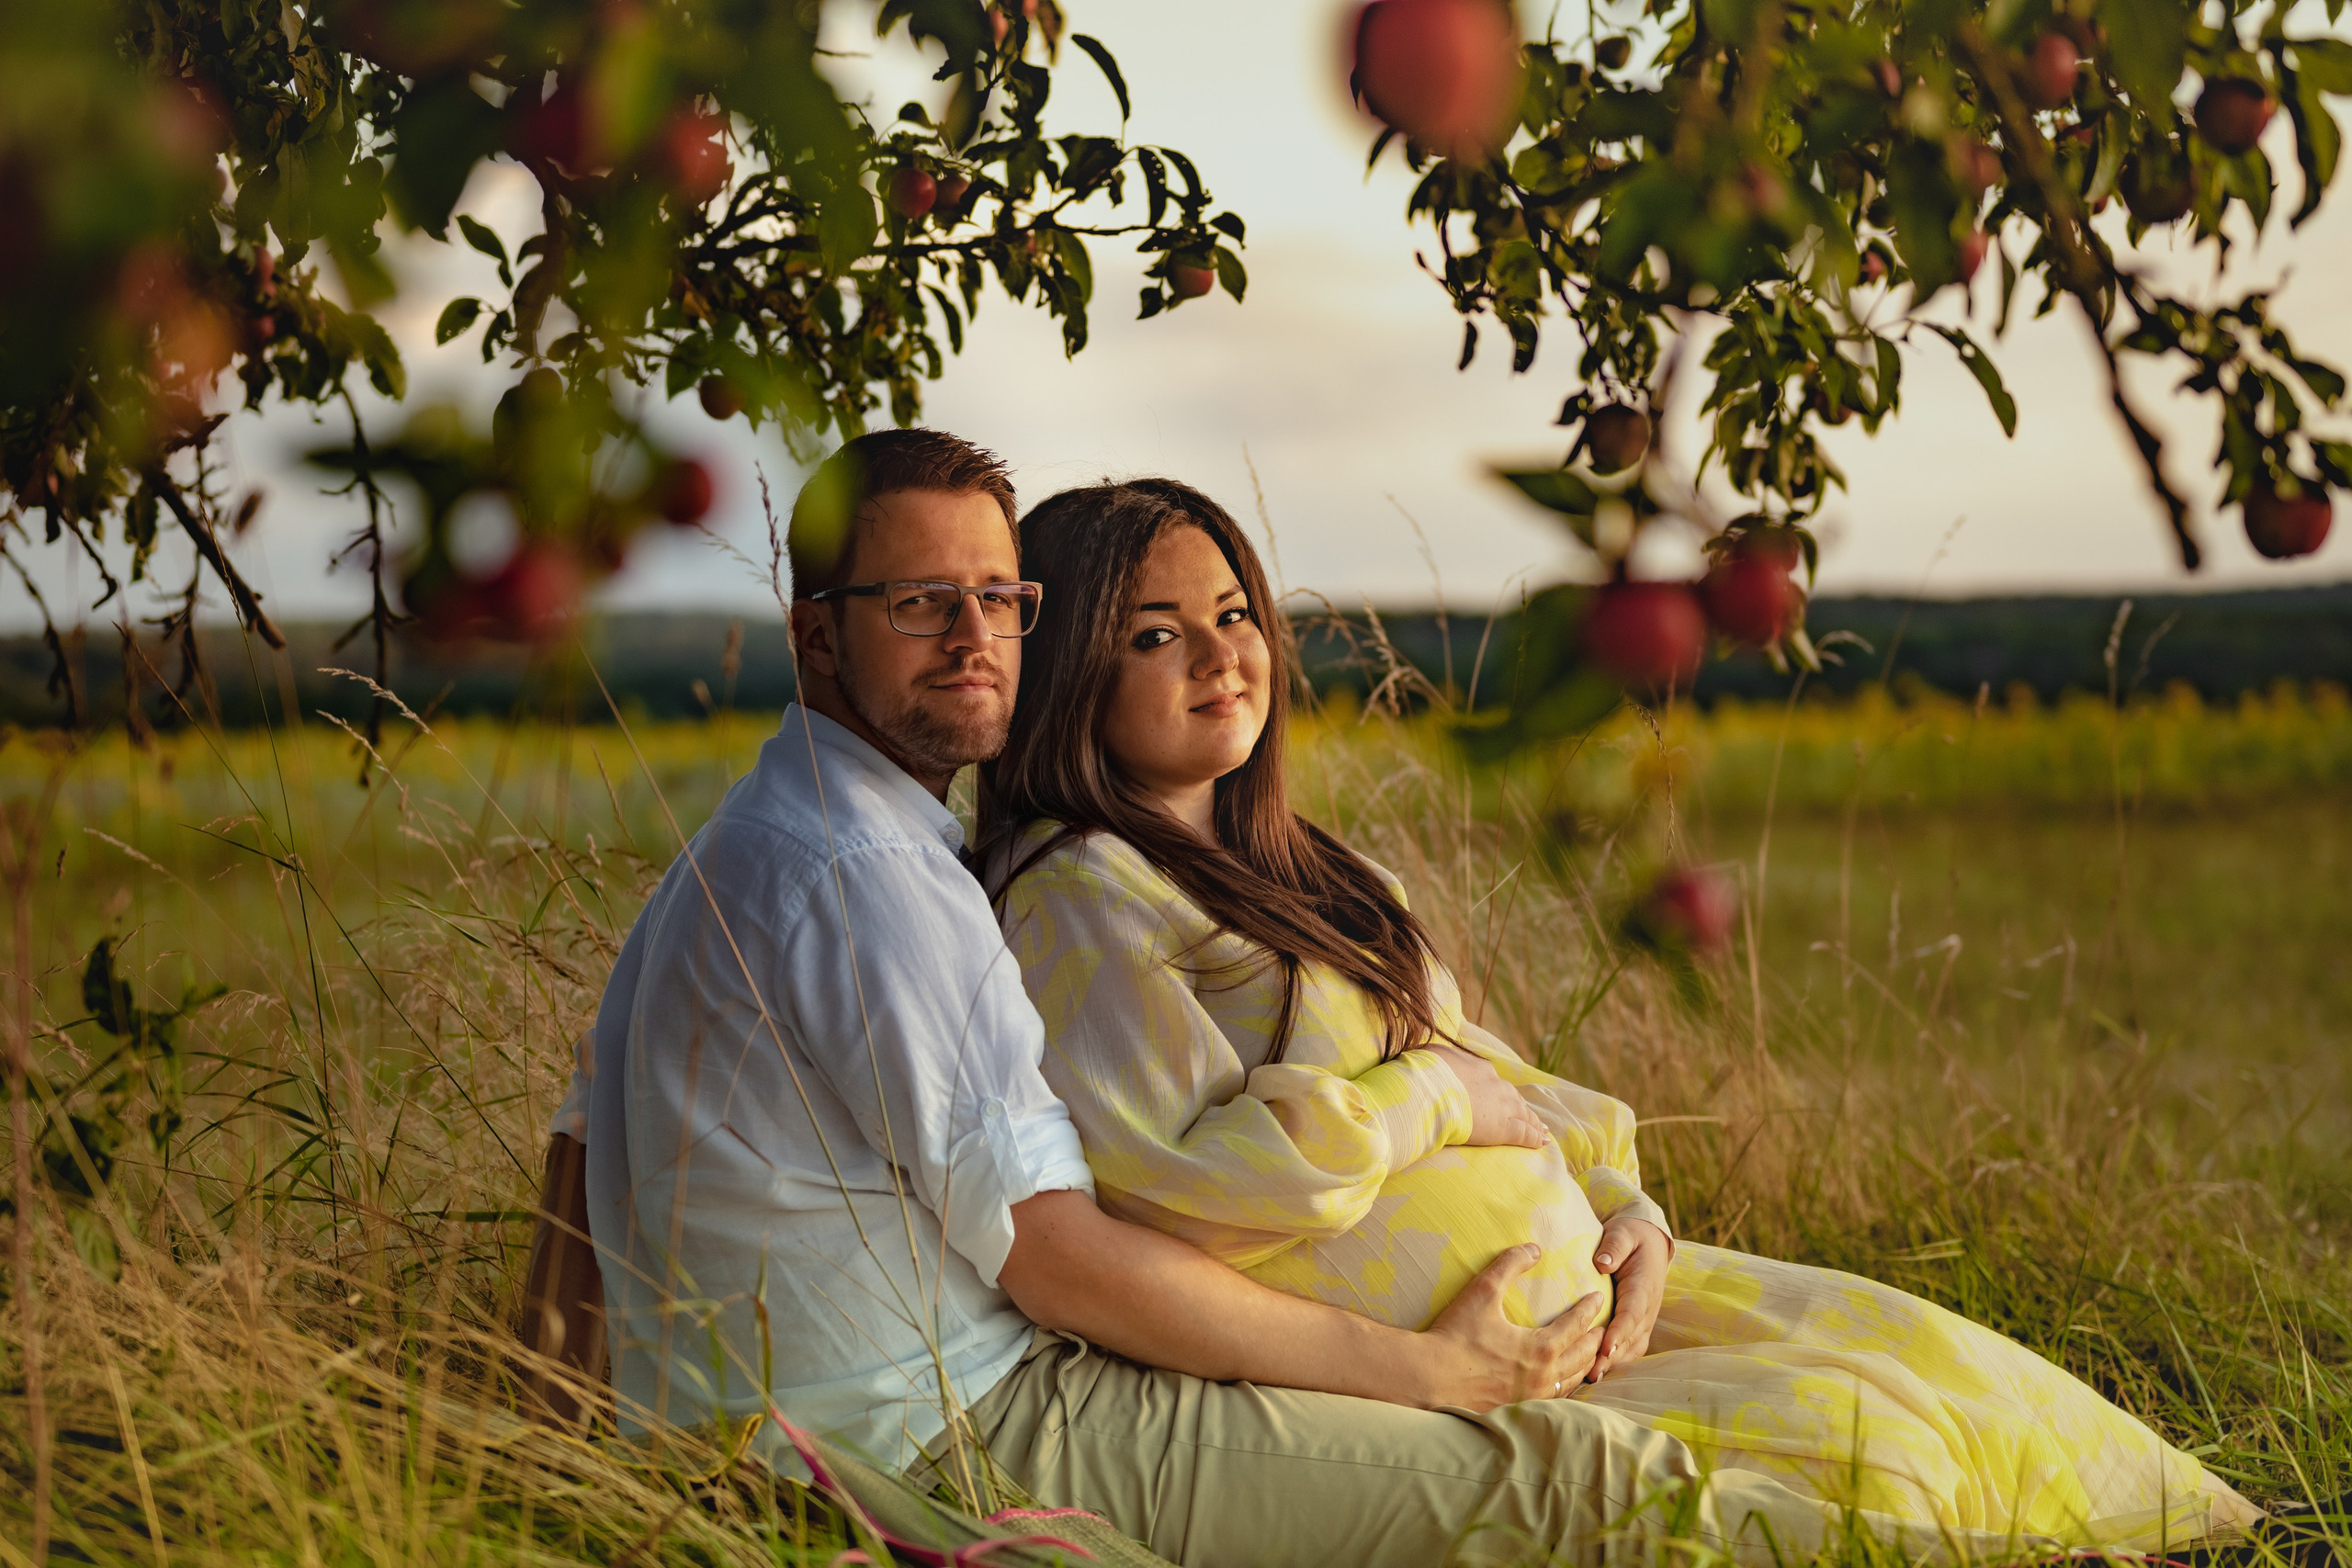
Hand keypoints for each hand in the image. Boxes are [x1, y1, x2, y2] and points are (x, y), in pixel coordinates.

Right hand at [1413, 1244, 1607, 1409]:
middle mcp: (1544, 1376)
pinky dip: (1565, 1386)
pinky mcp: (1519, 1410)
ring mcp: (1533, 1398)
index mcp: (1542, 1348)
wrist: (1431, 1378)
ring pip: (1571, 1381)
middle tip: (1601, 1328)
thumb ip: (1509, 1265)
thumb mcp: (1482, 1292)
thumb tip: (1533, 1248)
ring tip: (1589, 1355)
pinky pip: (1553, 1398)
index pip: (1577, 1325)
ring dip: (1585, 1365)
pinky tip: (1560, 1382)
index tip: (1598, 1297)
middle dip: (1596, 1340)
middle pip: (1583, 1356)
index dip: (1590, 1309)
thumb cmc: (1457, 1336)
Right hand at [1421, 1044, 1548, 1149]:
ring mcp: (1502, 1106)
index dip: (1500, 1091)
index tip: (1504, 1097)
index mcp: (1479, 1068)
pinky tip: (1542, 1142)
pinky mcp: (1503, 1128)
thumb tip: (1435, 1057)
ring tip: (1541, 1130)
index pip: (1494, 1082)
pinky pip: (1524, 1134)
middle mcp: (1495, 1085)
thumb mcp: (1432, 1056)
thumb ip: (1440, 1059)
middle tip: (1529, 1115)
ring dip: (1534, 1122)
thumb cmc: (1425, 1073)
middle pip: (1513, 1097)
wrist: (1430, 1090)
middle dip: (1521, 1107)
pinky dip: (1535, 1138)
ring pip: (1525, 1114)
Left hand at [1587, 1216, 1670, 1382]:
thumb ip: (1613, 1247)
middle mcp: (1647, 1308)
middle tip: (1590, 1373)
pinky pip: (1628, 1348)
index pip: (1632, 1314)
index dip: (1619, 1333)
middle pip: (1630, 1338)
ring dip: (1612, 1364)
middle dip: (1611, 1357)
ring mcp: (1644, 1320)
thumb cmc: (1630, 1237)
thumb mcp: (1623, 1233)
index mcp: (1643, 1287)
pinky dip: (1615, 1362)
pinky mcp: (1637, 1326)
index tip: (1605, 1348)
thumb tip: (1601, 1264)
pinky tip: (1593, 1372)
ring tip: (1589, 1378)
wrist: (1648, 1243)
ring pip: (1630, 1348)